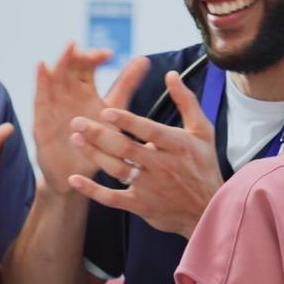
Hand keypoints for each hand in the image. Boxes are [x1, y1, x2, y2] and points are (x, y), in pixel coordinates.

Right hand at [31, 44, 148, 192]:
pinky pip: (40, 98)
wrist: (77, 175)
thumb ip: (125, 84)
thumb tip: (144, 58)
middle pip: (69, 67)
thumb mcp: (114, 110)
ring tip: (68, 47)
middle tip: (81, 45)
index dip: (95, 57)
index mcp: (85, 89)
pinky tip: (42, 66)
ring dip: (60, 62)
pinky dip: (41, 82)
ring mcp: (53, 105)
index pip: (87, 65)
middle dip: (75, 55)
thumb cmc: (96, 142)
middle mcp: (68, 93)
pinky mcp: (42, 121)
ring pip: (54, 77)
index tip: (108, 54)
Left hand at [64, 70, 223, 238]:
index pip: (150, 131)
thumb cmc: (203, 165)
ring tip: (74, 140)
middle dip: (100, 135)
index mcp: (178, 145)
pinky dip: (92, 191)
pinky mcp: (141, 205)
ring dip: (94, 155)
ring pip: (117, 170)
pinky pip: (112, 199)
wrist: (208, 209)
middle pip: (127, 149)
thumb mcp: (203, 131)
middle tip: (77, 122)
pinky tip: (74, 179)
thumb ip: (186, 101)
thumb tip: (171, 74)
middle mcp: (163, 166)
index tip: (106, 111)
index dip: (128, 122)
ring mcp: (150, 187)